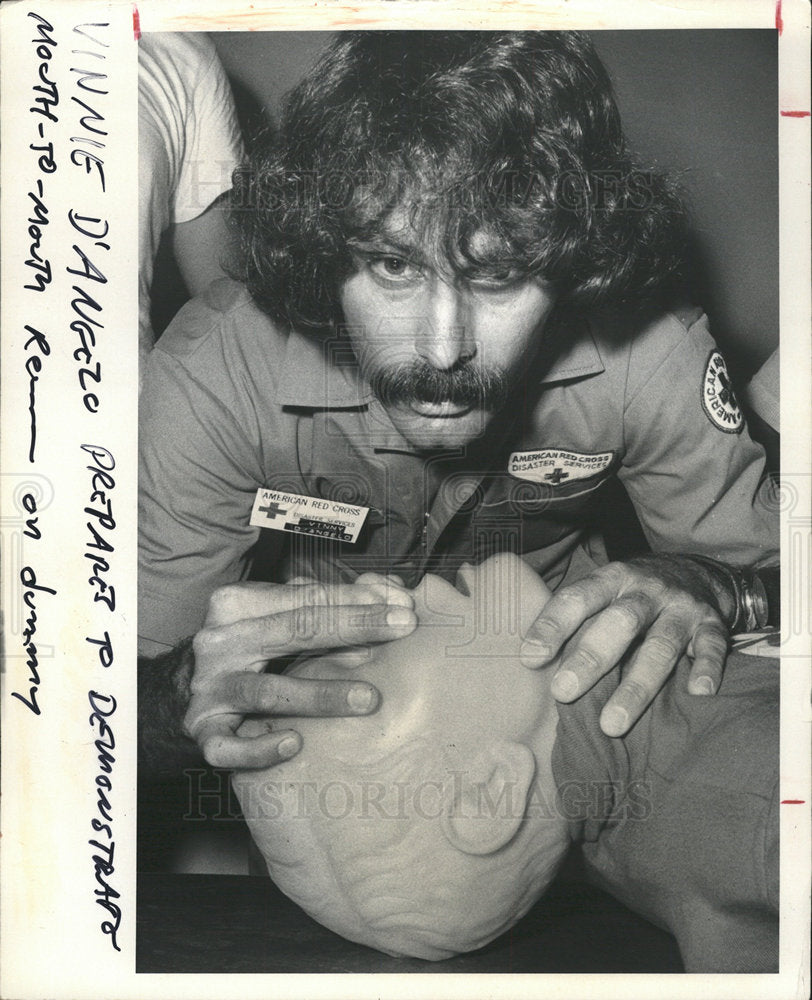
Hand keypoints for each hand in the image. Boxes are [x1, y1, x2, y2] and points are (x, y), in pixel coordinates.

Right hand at [185, 575, 416, 768]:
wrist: (183, 689)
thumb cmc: (249, 648)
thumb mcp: (278, 616)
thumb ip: (327, 605)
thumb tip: (389, 595)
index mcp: (238, 604)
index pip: (306, 598)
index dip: (356, 600)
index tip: (402, 606)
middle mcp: (220, 642)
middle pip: (292, 630)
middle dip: (352, 626)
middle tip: (401, 628)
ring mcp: (209, 689)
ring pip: (265, 691)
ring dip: (319, 695)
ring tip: (368, 698)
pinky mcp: (203, 732)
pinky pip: (227, 746)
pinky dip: (258, 748)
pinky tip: (294, 743)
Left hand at [520, 556, 731, 735]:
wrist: (697, 572)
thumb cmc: (633, 593)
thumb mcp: (605, 592)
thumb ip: (576, 619)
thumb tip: (532, 660)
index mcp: (612, 579)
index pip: (578, 598)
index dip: (553, 625)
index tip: (530, 658)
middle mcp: (647, 590)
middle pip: (619, 622)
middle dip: (590, 658)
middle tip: (563, 692)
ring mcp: (682, 608)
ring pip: (661, 645)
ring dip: (637, 686)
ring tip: (612, 723)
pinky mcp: (712, 626)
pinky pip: (712, 649)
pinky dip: (707, 671)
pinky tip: (697, 695)